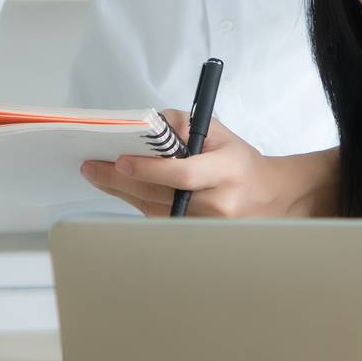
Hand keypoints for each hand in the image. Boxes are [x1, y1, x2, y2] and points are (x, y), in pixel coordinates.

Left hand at [79, 111, 334, 217]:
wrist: (270, 196)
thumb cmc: (240, 161)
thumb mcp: (218, 132)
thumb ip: (183, 124)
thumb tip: (147, 125)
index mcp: (227, 171)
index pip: (182, 175)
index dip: (149, 169)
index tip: (120, 161)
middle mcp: (218, 202)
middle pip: (160, 196)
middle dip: (120, 181)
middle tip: (92, 168)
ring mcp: (207, 225)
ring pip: (154, 210)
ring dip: (122, 192)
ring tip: (98, 174)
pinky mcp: (197, 235)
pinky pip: (159, 218)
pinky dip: (138, 202)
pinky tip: (121, 188)